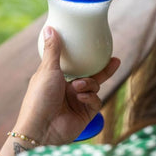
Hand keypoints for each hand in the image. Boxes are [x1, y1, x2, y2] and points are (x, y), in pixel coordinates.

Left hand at [14, 26, 119, 144]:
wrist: (41, 128)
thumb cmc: (40, 97)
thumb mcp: (47, 70)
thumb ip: (53, 50)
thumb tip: (49, 27)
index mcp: (59, 78)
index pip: (78, 65)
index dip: (89, 58)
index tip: (97, 49)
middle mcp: (70, 89)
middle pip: (92, 76)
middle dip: (104, 70)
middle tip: (115, 60)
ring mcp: (78, 102)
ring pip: (94, 87)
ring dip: (88, 84)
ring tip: (78, 87)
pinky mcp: (85, 114)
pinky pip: (95, 101)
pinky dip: (90, 98)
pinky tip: (81, 98)